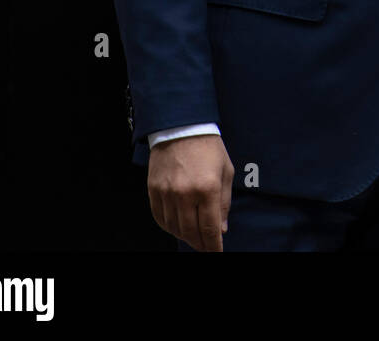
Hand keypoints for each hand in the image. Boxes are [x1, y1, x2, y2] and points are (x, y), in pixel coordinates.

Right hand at [147, 134, 234, 251]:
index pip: (210, 228)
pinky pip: (160, 218)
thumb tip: (221, 229)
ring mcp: (167, 193)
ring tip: (193, 237)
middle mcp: (186, 194)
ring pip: (174, 228)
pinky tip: (177, 227)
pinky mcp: (154, 190)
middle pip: (191, 232)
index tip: (216, 253)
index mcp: (208, 188)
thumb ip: (224, 202)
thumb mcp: (225, 171)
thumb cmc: (208, 147)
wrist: (182, 126)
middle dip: (200, 244)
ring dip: (185, 236)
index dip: (214, 246)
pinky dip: (169, 227)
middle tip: (206, 247)